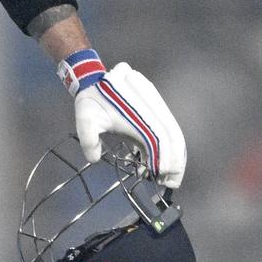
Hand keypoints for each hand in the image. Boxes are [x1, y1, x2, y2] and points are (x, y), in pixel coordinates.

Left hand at [65, 57, 186, 187]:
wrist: (94, 78)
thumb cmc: (91, 101)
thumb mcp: (85, 118)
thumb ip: (88, 139)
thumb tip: (94, 158)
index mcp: (133, 106)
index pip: (155, 134)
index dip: (161, 156)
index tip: (160, 176)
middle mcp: (149, 100)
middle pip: (171, 133)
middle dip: (175, 160)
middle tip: (171, 183)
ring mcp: (155, 99)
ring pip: (174, 129)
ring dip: (176, 154)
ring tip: (170, 176)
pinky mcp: (157, 102)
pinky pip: (170, 125)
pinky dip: (171, 144)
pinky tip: (165, 160)